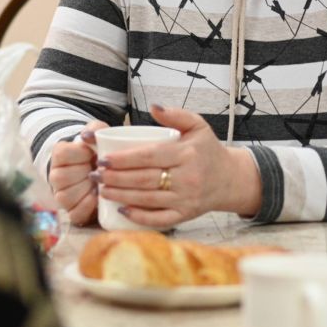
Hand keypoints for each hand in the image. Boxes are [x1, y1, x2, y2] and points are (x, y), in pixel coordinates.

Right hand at [48, 119, 108, 225]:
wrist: (99, 167)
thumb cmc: (98, 150)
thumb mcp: (98, 134)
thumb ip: (95, 129)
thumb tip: (88, 135)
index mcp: (60, 154)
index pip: (61, 154)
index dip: (80, 153)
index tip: (92, 152)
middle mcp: (55, 176)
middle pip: (61, 177)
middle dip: (84, 173)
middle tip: (98, 169)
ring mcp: (61, 195)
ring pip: (65, 196)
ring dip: (86, 190)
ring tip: (99, 183)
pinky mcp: (71, 211)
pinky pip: (74, 214)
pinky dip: (87, 207)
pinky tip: (97, 197)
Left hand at [92, 104, 261, 228]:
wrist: (230, 179)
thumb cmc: (208, 150)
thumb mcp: (198, 126)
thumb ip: (176, 114)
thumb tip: (153, 106)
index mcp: (187, 154)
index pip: (149, 156)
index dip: (124, 159)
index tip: (104, 159)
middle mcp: (187, 178)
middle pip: (144, 179)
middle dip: (116, 178)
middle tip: (96, 175)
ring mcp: (186, 199)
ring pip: (147, 199)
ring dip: (121, 196)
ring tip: (102, 189)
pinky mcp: (185, 215)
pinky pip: (159, 219)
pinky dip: (139, 217)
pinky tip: (121, 210)